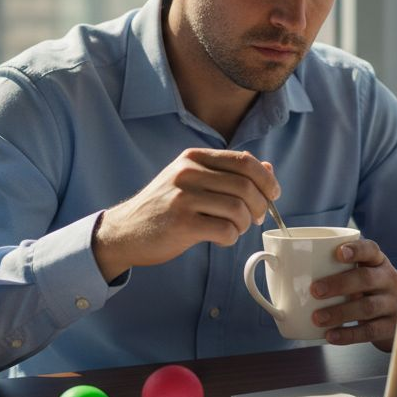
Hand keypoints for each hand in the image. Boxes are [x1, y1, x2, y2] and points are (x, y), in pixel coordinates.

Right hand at [91, 149, 278, 280]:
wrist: (124, 232)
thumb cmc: (164, 207)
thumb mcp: (192, 180)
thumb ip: (228, 173)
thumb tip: (268, 169)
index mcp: (193, 157)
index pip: (244, 161)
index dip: (266, 180)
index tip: (273, 195)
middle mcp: (188, 172)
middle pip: (246, 186)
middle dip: (259, 206)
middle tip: (255, 219)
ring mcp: (183, 198)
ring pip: (238, 209)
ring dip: (244, 224)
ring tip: (234, 229)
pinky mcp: (181, 224)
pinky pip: (225, 230)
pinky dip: (231, 238)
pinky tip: (220, 238)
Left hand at [309, 239, 396, 350]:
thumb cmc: (368, 291)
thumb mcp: (360, 275)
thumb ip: (334, 271)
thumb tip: (282, 268)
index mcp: (378, 262)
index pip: (371, 250)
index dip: (356, 250)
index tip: (338, 252)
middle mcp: (388, 280)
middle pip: (366, 278)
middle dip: (339, 284)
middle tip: (315, 290)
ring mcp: (392, 304)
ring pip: (367, 307)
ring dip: (340, 313)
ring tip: (317, 318)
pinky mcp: (390, 327)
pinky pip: (370, 331)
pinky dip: (348, 335)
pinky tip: (331, 336)